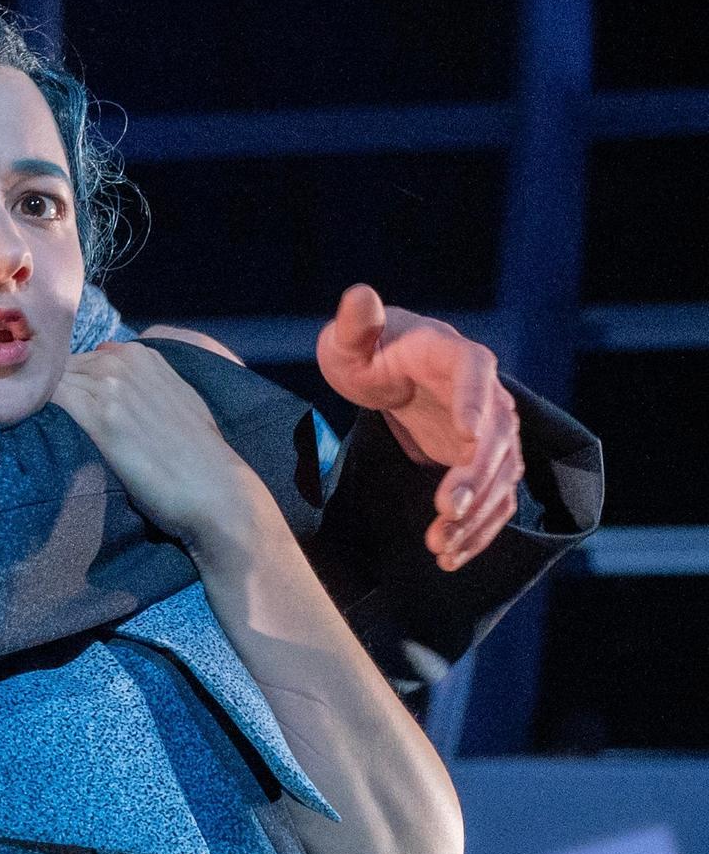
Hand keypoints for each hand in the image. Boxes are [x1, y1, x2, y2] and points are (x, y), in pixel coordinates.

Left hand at [55, 342, 264, 559]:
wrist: (212, 486)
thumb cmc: (196, 451)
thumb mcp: (177, 397)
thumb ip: (145, 380)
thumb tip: (110, 369)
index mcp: (143, 355)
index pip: (83, 356)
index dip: (67, 380)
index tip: (60, 401)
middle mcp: (125, 362)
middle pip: (64, 366)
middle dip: (52, 388)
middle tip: (45, 416)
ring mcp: (111, 386)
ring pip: (54, 379)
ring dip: (41, 398)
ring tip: (37, 424)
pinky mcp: (100, 417)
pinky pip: (50, 398)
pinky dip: (37, 407)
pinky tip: (34, 426)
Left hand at [315, 285, 521, 570]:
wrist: (396, 372)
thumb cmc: (370, 352)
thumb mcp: (352, 341)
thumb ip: (357, 325)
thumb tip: (360, 296)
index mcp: (459, 357)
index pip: (475, 375)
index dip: (472, 403)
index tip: (466, 435)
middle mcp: (488, 395)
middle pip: (494, 436)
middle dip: (475, 476)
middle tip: (448, 509)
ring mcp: (493, 433)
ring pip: (500, 477)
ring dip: (476, 514)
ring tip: (441, 546)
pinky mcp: (486, 465)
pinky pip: (494, 500)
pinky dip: (477, 530)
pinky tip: (450, 557)